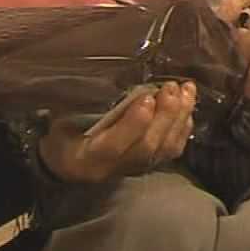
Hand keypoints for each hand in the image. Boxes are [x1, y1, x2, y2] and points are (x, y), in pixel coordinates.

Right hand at [37, 81, 196, 183]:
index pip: (113, 146)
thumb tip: (105, 82)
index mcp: (87, 157)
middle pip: (147, 146)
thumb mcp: (62, 123)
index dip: (133, 124)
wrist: (69, 167)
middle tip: (172, 87)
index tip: (146, 97)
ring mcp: (134, 169)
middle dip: (165, 114)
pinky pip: (171, 149)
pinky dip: (183, 126)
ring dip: (179, 117)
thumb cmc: (64, 138)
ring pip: (164, 148)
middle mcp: (114, 168)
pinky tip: (187, 106)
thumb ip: (81, 107)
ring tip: (187, 90)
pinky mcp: (148, 166)